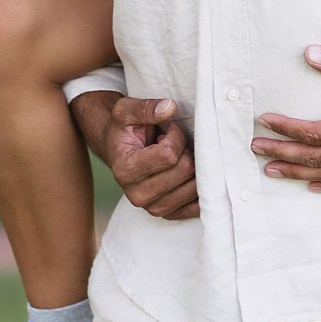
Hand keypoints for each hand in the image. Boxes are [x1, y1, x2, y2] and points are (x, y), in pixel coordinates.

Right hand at [72, 91, 199, 219]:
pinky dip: (201, 187)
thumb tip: (170, 107)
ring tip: (177, 158)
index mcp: (125, 170)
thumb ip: (145, 108)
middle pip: (185, 170)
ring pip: (195, 186)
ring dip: (193, 166)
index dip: (176, 136)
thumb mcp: (126, 110)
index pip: (169, 155)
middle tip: (175, 143)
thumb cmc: (124, 129)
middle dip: (186, 150)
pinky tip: (191, 172)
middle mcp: (138, 195)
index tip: (170, 129)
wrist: (119, 150)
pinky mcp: (169, 215)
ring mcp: (154, 208)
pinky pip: (198, 205)